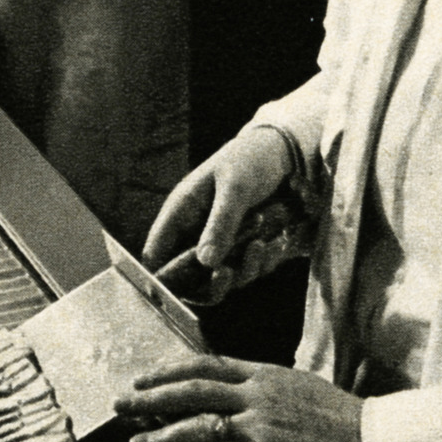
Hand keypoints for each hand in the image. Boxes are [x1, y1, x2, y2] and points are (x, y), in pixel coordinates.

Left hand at [114, 355, 363, 441]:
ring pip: (200, 424)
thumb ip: (258, 382)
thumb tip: (226, 384)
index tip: (141, 378)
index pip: (204, 364)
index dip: (167, 371)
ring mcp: (262, 425)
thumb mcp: (295, 383)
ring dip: (163, 435)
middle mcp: (256, 395)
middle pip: (192, 390)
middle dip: (151, 398)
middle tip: (121, 406)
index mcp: (261, 374)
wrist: (369, 438)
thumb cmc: (334, 414)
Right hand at [141, 127, 296, 300]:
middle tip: (229, 272)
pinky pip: (248, 269)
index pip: (156, 253)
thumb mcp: (235, 188)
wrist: (284, 153)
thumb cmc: (249, 160)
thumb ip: (220, 224)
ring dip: (244, 268)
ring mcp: (220, 242)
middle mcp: (196, 233)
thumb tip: (205, 262)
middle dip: (210, 281)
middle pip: (188, 278)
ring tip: (261, 242)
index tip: (178, 288)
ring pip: (222, 278)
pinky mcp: (244, 247)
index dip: (161, 276)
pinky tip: (278, 241)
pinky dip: (263, 261)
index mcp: (181, 213)